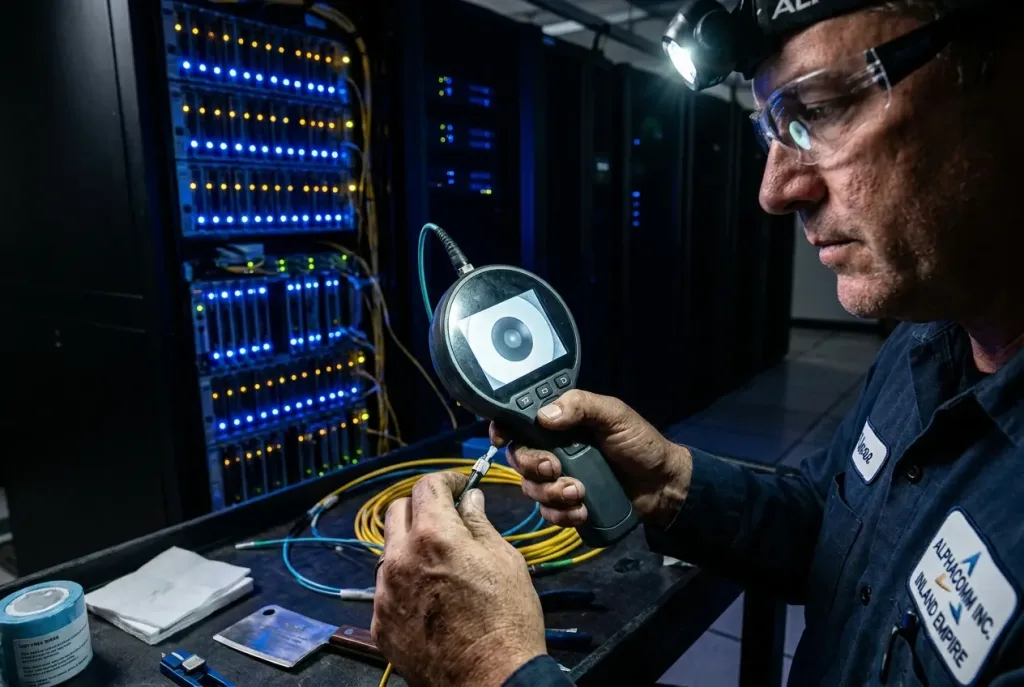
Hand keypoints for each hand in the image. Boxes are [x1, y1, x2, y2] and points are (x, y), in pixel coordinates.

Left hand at [371, 471, 545, 686]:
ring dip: (411, 545)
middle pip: (397, 510)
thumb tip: (469, 500)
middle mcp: (400, 559)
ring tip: (441, 563)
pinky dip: (405, 583)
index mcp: (433, 536)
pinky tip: (431, 598)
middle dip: (422, 506)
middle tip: (447, 517)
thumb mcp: (504, 560)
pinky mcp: (380, 623)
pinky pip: (387, 589)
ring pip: (389, 550)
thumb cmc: (506, 621)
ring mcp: (385, 592)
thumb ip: (479, 524)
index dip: (447, 480)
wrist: (489, 681)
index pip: (427, 486)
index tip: (459, 485)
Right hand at [491, 390, 691, 528]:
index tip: (502, 439)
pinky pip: (547, 513)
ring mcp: (559, 479)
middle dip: (533, 466)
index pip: (520, 422)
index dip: (503, 429)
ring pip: (531, 488)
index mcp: (560, 423)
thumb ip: (582, 406)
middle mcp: (554, 449)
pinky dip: (561, 514)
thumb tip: (544, 415)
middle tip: (556, 469)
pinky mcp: (567, 505)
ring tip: (580, 493)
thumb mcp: (615, 416)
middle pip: (520, 458)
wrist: (663, 487)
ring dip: (551, 493)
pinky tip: (582, 510)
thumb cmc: (640, 444)